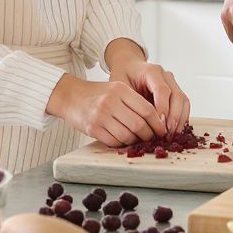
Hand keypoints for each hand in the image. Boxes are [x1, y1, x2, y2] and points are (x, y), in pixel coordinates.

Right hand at [47, 74, 166, 146]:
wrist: (71, 96)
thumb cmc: (98, 94)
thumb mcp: (117, 89)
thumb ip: (134, 101)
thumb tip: (156, 121)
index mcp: (121, 89)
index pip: (147, 110)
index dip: (158, 123)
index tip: (162, 130)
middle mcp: (111, 101)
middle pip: (139, 124)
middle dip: (149, 135)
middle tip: (152, 138)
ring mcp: (101, 115)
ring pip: (127, 135)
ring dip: (135, 141)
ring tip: (137, 140)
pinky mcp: (93, 128)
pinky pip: (114, 141)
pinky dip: (122, 144)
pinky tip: (123, 141)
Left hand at [111, 59, 190, 134]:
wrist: (129, 67)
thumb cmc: (124, 76)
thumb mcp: (120, 85)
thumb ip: (128, 100)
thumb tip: (135, 122)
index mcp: (151, 71)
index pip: (162, 89)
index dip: (162, 108)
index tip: (160, 124)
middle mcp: (165, 75)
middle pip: (176, 95)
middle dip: (173, 116)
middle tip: (166, 133)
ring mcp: (172, 82)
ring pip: (183, 100)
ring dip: (179, 119)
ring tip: (171, 134)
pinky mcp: (175, 90)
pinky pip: (184, 104)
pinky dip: (182, 117)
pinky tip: (174, 130)